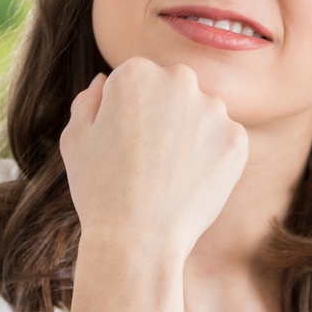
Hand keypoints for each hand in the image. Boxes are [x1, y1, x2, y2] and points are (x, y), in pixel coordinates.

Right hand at [61, 59, 247, 262]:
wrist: (138, 239)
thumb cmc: (99, 190)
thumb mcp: (75, 138)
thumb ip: (89, 100)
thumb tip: (106, 81)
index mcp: (136, 72)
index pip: (139, 80)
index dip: (129, 114)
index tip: (124, 143)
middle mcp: (179, 80)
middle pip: (174, 90)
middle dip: (165, 115)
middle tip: (149, 158)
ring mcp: (212, 109)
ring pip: (202, 114)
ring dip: (191, 134)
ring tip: (169, 173)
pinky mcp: (236, 138)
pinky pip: (224, 140)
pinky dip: (212, 158)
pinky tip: (191, 182)